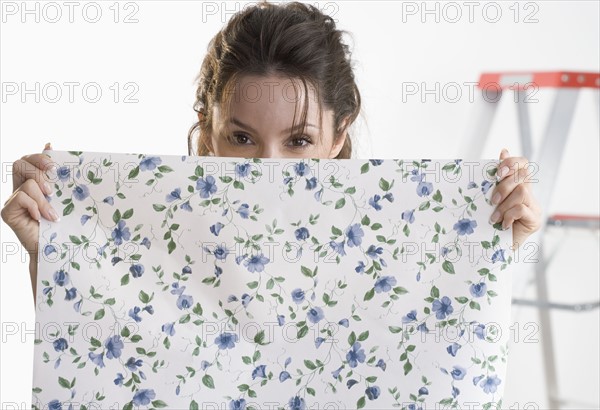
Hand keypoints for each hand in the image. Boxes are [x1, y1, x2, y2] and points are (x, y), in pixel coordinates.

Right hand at [1, 142, 59, 299]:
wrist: (58, 250)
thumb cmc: (65, 224)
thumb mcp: (65, 195)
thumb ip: (58, 175)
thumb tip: (49, 143)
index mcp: (33, 183)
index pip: (27, 159)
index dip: (37, 156)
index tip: (54, 165)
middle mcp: (20, 190)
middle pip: (19, 164)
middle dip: (38, 172)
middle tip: (53, 189)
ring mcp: (13, 201)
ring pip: (26, 183)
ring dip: (44, 198)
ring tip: (52, 213)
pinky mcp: (8, 213)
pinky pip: (19, 198)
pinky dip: (35, 206)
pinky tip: (41, 219)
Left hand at [489, 148, 542, 249]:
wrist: (493, 250)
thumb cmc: (489, 224)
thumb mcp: (487, 201)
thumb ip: (492, 182)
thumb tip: (500, 154)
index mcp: (517, 186)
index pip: (522, 164)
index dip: (512, 163)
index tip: (498, 170)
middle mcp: (528, 194)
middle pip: (523, 175)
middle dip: (504, 186)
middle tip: (492, 200)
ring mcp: (534, 207)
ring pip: (522, 192)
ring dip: (504, 205)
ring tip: (494, 218)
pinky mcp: (535, 220)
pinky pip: (522, 208)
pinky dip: (509, 215)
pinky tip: (503, 224)